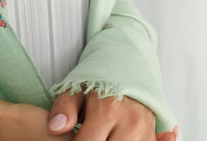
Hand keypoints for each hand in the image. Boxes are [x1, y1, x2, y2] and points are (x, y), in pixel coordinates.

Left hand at [47, 90, 178, 140]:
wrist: (131, 72)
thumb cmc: (99, 85)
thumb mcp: (76, 89)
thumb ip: (64, 108)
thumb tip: (55, 128)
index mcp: (108, 110)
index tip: (72, 137)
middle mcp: (130, 125)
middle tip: (86, 134)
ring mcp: (145, 134)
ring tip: (98, 135)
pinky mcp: (152, 140)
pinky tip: (112, 136)